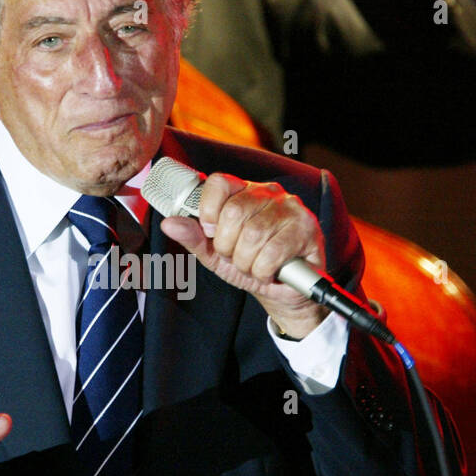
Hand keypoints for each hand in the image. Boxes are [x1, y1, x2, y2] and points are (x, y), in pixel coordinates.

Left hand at [159, 172, 327, 338]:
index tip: (211, 233)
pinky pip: (273, 252)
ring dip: (247, 262)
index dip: (208, 211)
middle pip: (234, 213)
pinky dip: (264, 270)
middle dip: (227, 246)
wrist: (282, 292)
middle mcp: (269, 193)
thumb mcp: (214, 253)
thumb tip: (169, 223)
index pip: (218, 183)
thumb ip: (193, 237)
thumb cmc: (250, 265)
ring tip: (254, 266)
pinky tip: (269, 271)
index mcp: (244, 191)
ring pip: (254, 234)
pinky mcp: (307, 228)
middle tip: (236, 257)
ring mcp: (290, 208)